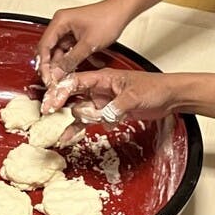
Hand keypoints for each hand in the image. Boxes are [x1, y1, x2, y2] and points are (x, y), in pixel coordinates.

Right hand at [37, 0, 130, 83]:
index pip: (44, 45)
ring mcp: (68, 29)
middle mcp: (61, 24)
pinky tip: (74, 70)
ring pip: (59, 51)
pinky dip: (71, 60)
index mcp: (60, 21)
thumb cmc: (108, 18)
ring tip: (64, 78)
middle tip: (53, 81)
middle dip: (52, 66)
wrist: (122, 12)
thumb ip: (71, 60)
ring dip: (62, 65)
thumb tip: (58, 73)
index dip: (43, 64)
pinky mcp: (75, 34)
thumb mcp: (89, 44)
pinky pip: (68, 50)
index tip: (47, 78)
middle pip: (49, 49)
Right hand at [42, 69, 175, 122]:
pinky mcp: (108, 112)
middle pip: (72, 94)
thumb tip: (103, 116)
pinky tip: (68, 136)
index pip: (75, 81)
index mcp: (103, 77)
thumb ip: (117, 106)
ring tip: (58, 132)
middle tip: (46, 114)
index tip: (50, 103)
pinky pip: (89, 120)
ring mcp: (102, 101)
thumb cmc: (155, 88)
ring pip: (79, 109)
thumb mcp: (135, 96)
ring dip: (69, 120)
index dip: (60, 91)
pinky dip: (79, 128)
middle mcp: (99, 88)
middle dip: (58, 103)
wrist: (169, 97)